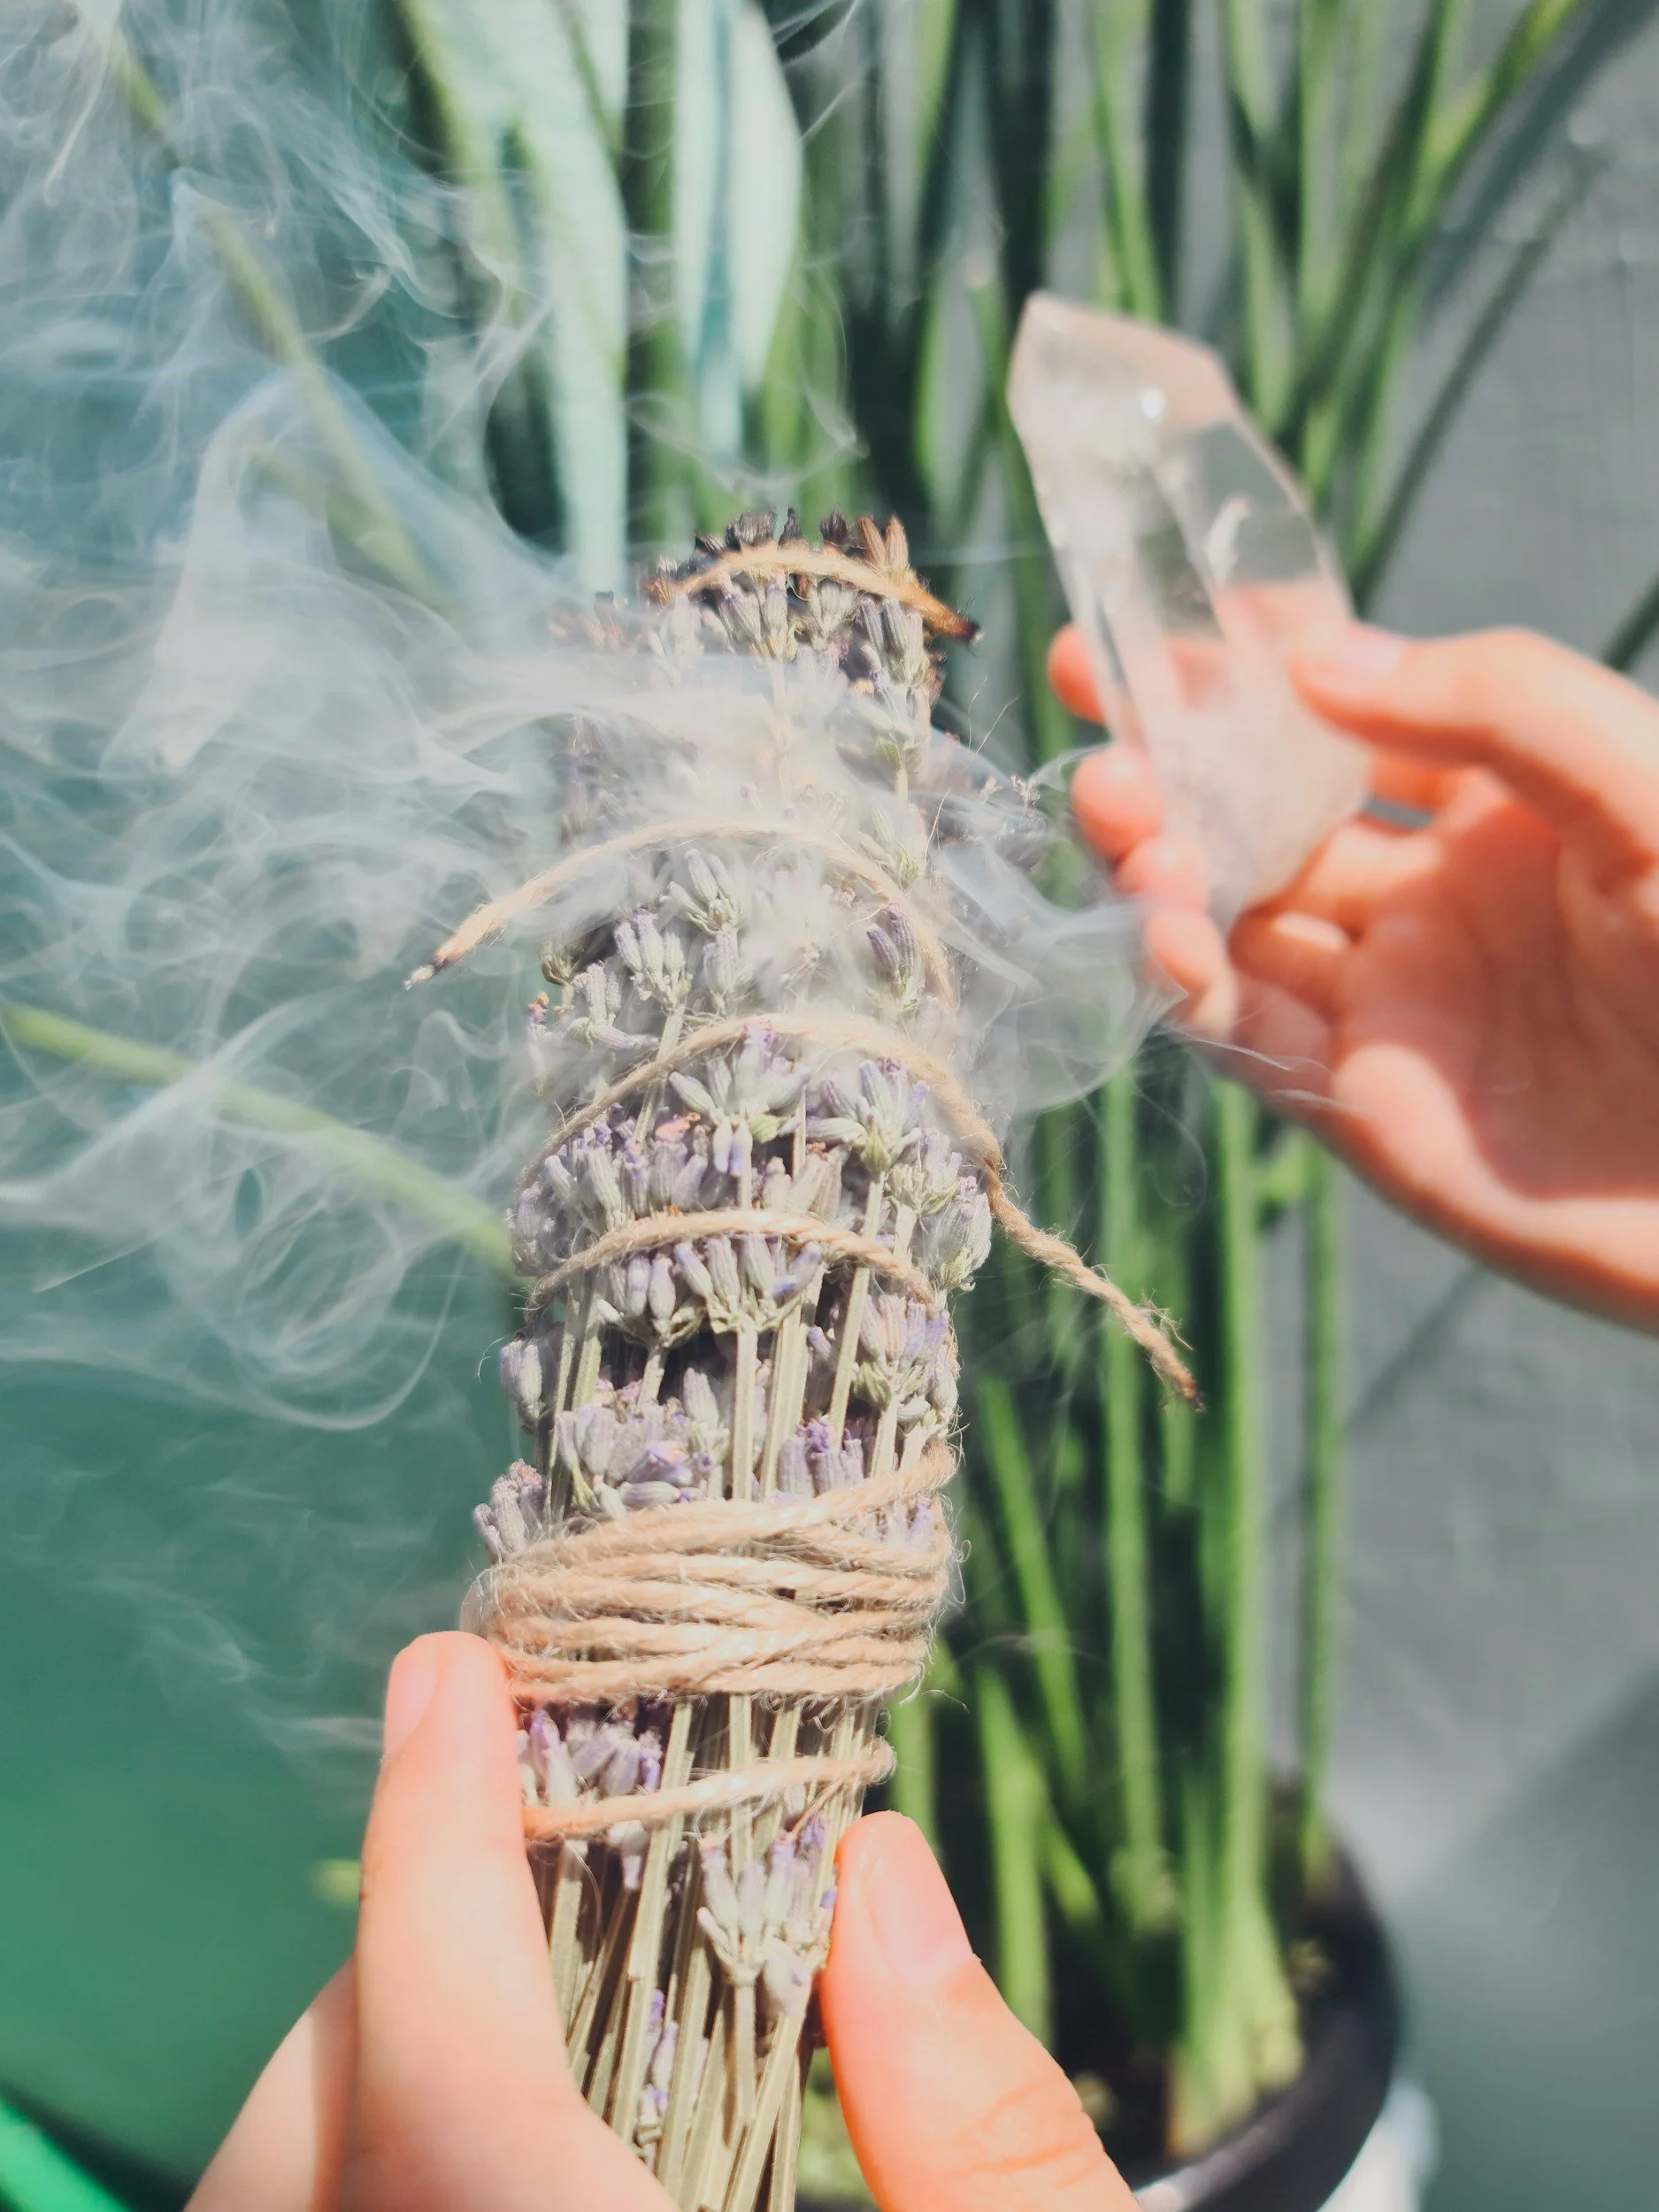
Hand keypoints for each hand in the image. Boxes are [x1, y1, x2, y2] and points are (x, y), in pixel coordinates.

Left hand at [191, 1632, 1132, 2211]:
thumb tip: (878, 1877)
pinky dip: (366, 2153)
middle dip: (391, 1945)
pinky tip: (504, 2121)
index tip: (452, 1672)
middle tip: (520, 1831)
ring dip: (364, 2053)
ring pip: (283, 2196)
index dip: (431, 1840)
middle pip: (319, 2122)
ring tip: (515, 1967)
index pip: (441, 2061)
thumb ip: (980, 2123)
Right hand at [1054, 620, 1658, 1331]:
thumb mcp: (1649, 790)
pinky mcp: (1358, 1107)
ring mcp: (1385, 1002)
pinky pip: (1242, 1033)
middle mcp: (1423, 900)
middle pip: (1258, 821)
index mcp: (1498, 810)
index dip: (1248, 675)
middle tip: (1099, 731)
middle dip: (1168, 770)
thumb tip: (1314, 657)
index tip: (1157, 630)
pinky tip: (1170, 932)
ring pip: (1230, 923)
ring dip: (1159, 868)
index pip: (1341, 720)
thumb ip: (1499, 704)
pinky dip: (1185, 983)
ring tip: (1123, 822)